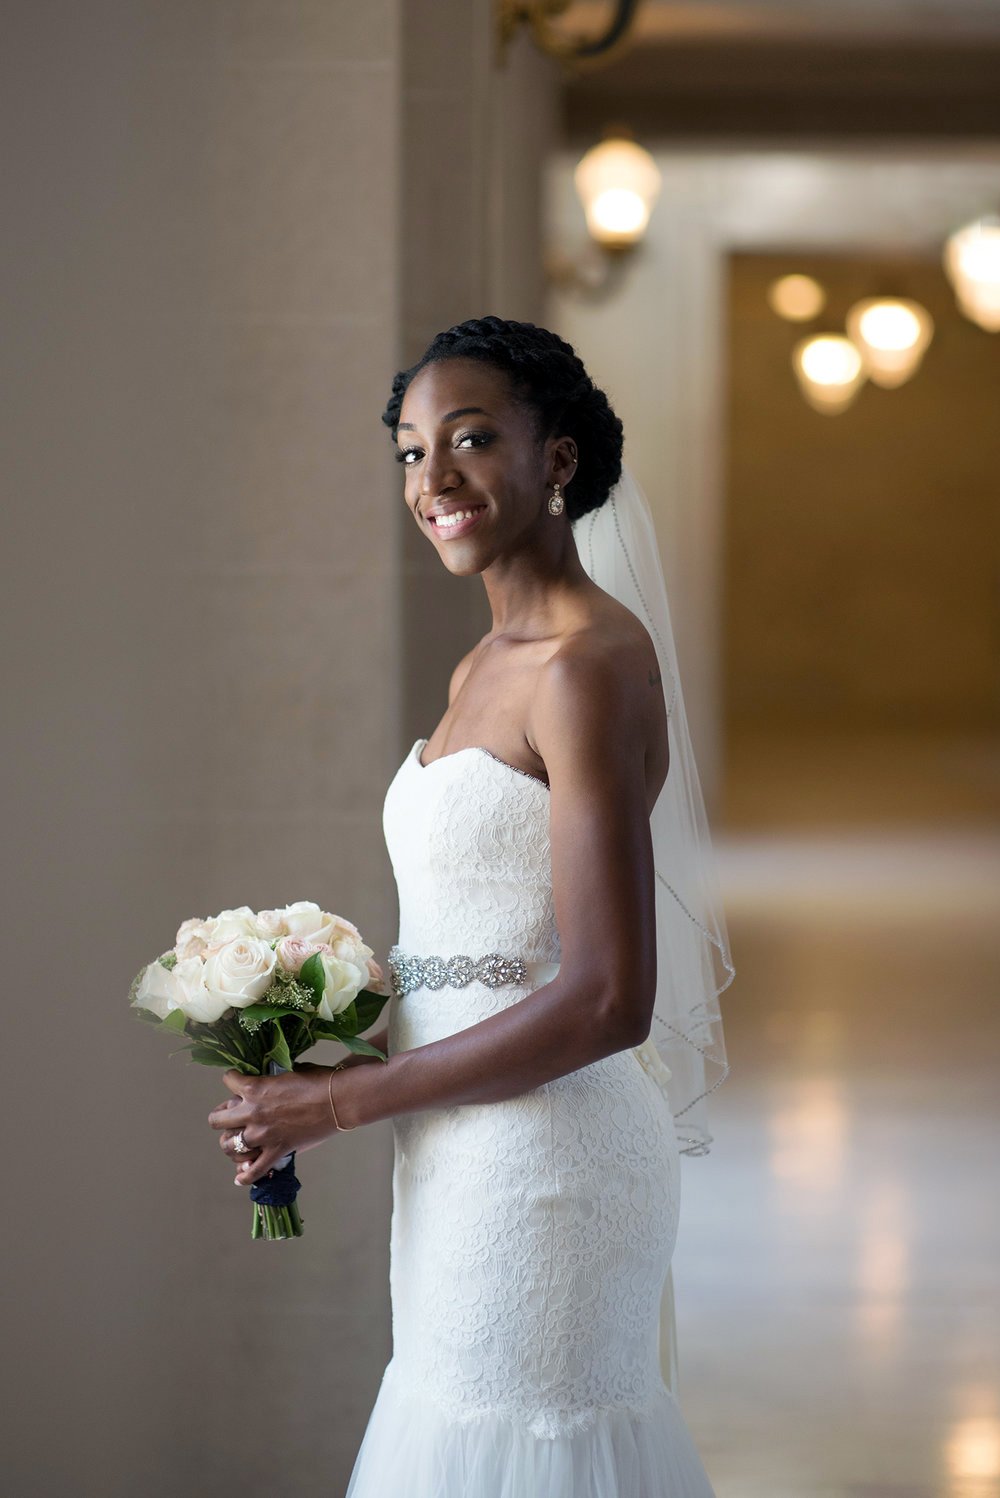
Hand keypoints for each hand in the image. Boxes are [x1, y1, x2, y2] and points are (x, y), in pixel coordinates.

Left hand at [208, 1065, 336, 1185]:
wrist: (338, 1100)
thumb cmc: (318, 1080)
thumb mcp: (287, 1074)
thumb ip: (270, 1083)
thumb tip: (266, 1086)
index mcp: (254, 1088)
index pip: (228, 1081)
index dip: (232, 1080)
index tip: (236, 1082)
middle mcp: (252, 1112)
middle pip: (217, 1120)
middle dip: (221, 1117)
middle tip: (230, 1116)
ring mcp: (262, 1135)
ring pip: (229, 1146)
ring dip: (231, 1144)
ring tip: (236, 1142)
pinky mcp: (276, 1151)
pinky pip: (254, 1171)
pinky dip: (245, 1176)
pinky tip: (239, 1176)